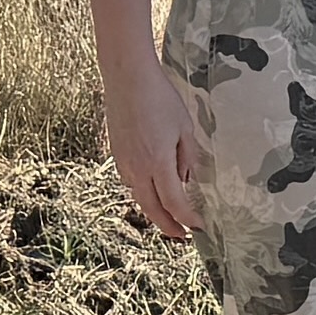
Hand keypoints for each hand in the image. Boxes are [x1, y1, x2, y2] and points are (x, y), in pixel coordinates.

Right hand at [103, 62, 206, 241]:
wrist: (127, 78)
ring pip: (139, 197)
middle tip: (182, 235)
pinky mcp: (116, 154)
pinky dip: (143, 194)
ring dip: (154, 211)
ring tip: (169, 217)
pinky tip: (152, 191)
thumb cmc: (160, 98)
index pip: (174, 203)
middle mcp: (138, 168)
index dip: (187, 219)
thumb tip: (185, 181)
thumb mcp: (184, 128)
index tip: (199, 226)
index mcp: (158, 163)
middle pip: (152, 209)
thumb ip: (187, 158)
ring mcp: (124, 163)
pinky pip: (130, 183)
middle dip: (168, 226)